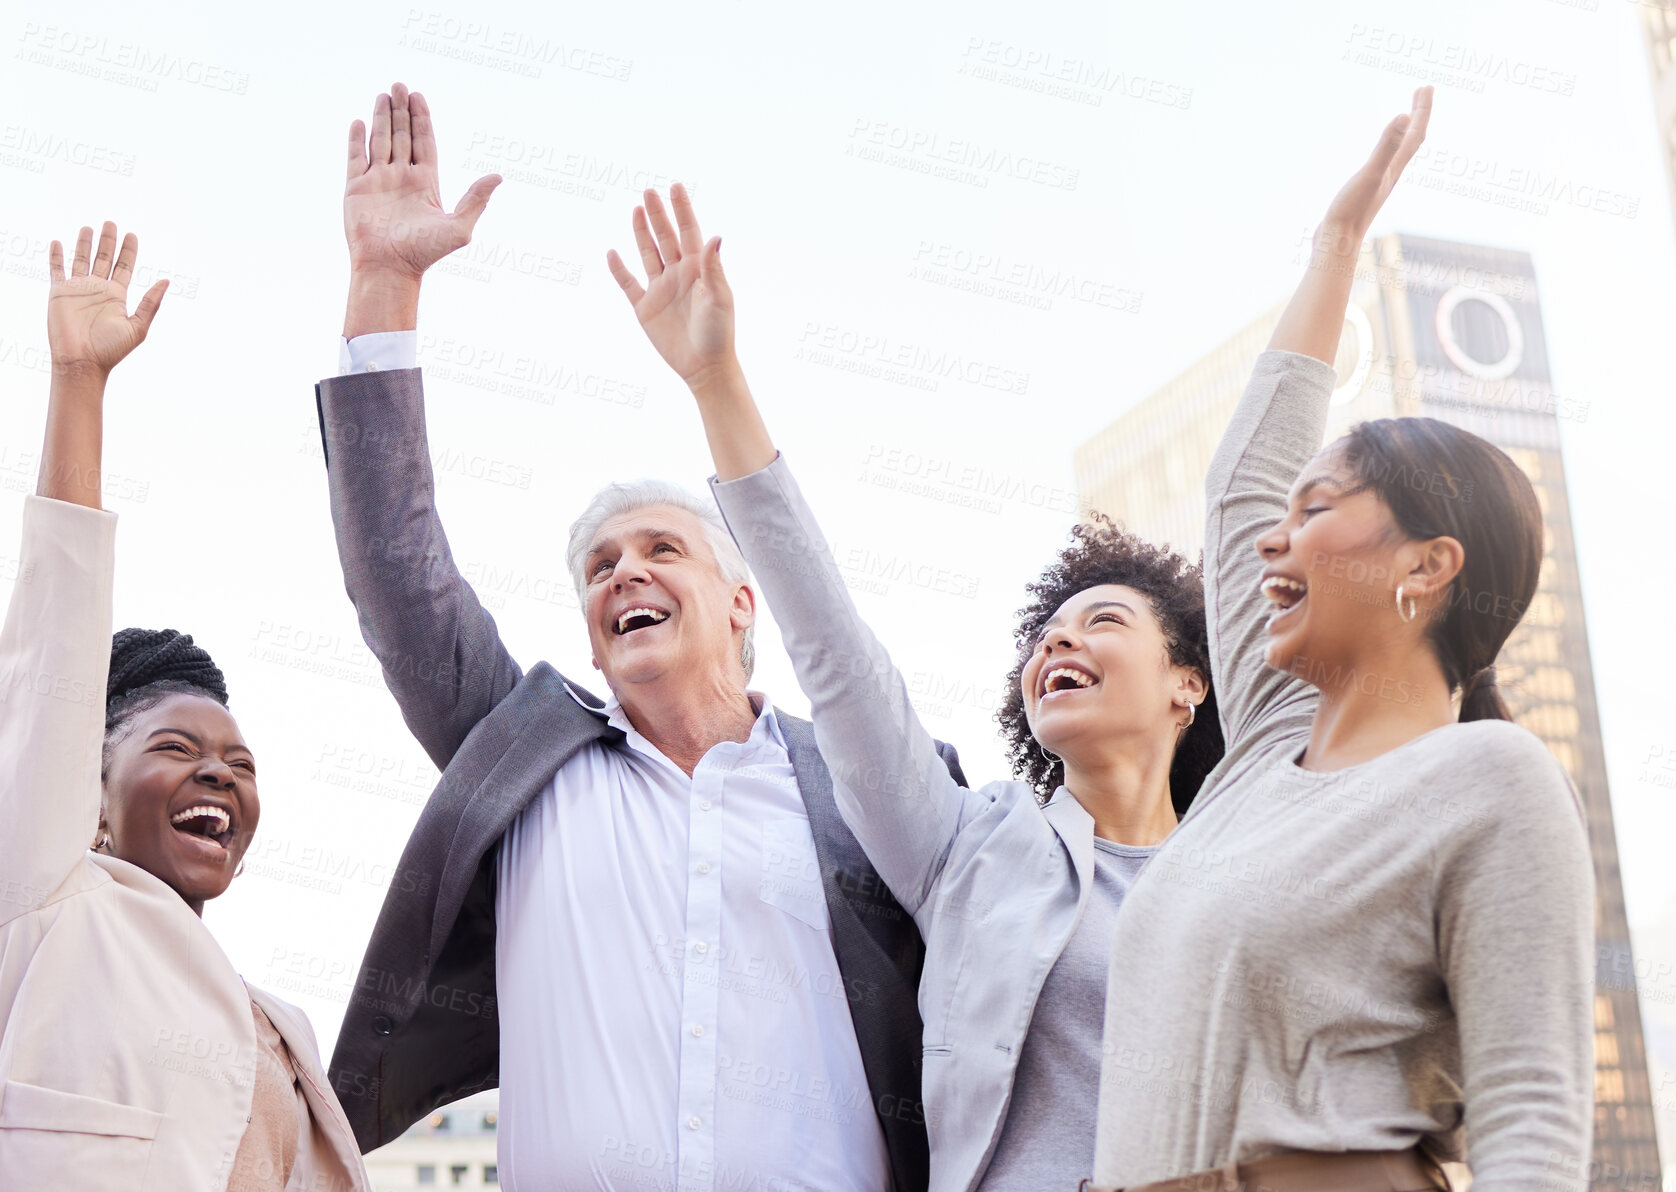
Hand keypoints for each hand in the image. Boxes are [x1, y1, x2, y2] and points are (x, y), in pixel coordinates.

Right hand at [46, 223, 167, 377]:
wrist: (82, 362)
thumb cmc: (110, 349)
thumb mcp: (138, 326)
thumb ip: (150, 303)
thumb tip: (166, 281)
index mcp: (117, 296)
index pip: (124, 267)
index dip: (128, 251)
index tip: (132, 235)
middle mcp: (98, 289)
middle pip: (104, 258)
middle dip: (108, 241)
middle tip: (111, 223)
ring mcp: (78, 289)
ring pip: (81, 260)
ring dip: (85, 244)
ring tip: (88, 228)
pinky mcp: (59, 292)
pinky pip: (57, 270)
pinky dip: (57, 256)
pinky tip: (59, 243)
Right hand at [343, 83, 499, 279]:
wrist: (390, 269)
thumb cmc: (424, 253)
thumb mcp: (458, 227)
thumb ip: (476, 200)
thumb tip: (498, 176)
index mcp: (425, 184)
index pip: (424, 143)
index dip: (422, 120)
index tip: (419, 97)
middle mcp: (402, 179)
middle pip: (402, 136)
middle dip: (401, 111)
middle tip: (400, 85)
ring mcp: (378, 182)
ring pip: (380, 141)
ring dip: (382, 117)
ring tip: (384, 94)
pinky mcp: (356, 189)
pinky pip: (355, 158)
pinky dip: (357, 139)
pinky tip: (360, 122)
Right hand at [606, 184, 738, 394]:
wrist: (704, 366)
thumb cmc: (718, 333)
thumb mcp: (719, 298)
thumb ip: (714, 267)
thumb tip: (716, 236)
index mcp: (699, 269)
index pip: (689, 231)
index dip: (682, 209)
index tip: (674, 187)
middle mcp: (679, 274)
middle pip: (666, 237)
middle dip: (658, 214)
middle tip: (648, 191)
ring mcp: (661, 289)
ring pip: (648, 254)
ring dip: (642, 233)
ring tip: (636, 209)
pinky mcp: (645, 308)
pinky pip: (629, 284)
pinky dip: (619, 269)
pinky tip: (612, 253)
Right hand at [1316, 86, 1430, 248]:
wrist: (1336, 243)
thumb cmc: (1351, 210)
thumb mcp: (1369, 173)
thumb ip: (1386, 146)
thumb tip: (1404, 115)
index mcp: (1394, 169)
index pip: (1415, 134)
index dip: (1422, 110)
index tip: (1426, 87)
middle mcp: (1390, 176)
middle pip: (1411, 141)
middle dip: (1418, 116)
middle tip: (1421, 92)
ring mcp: (1378, 184)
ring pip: (1398, 153)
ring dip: (1404, 133)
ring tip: (1405, 119)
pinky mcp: (1364, 192)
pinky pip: (1382, 164)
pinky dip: (1385, 151)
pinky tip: (1378, 155)